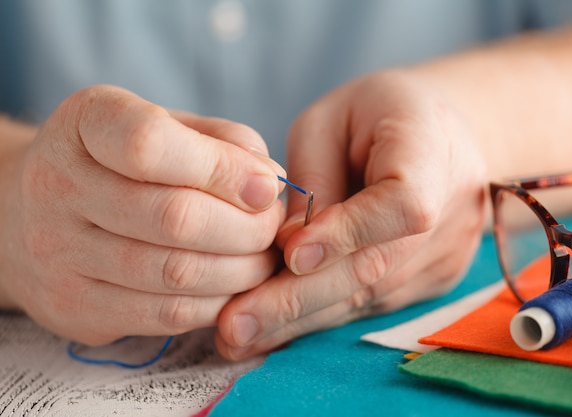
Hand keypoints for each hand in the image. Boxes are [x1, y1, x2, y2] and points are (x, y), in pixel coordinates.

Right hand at [0, 85, 285, 344]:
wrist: (28, 213)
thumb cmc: (118, 163)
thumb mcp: (165, 126)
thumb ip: (221, 141)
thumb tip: (269, 180)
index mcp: (86, 122)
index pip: (150, 145)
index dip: (223, 169)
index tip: (266, 186)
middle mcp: (58, 185)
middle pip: (174, 218)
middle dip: (247, 228)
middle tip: (272, 227)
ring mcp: (57, 253)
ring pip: (175, 273)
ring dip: (240, 271)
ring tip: (262, 258)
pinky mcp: (72, 307)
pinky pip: (164, 316)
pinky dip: (216, 303)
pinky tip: (232, 287)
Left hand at [215, 69, 487, 359]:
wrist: (437, 132)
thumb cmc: (375, 114)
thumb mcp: (330, 121)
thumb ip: (315, 180)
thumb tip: (289, 251)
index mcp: (432, 147)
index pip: (401, 202)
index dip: (348, 232)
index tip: (290, 255)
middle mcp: (453, 209)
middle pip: (377, 266)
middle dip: (299, 299)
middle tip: (236, 324)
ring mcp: (448, 252)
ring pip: (369, 296)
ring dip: (302, 320)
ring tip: (240, 335)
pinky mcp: (433, 278)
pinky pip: (372, 303)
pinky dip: (321, 316)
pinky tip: (276, 329)